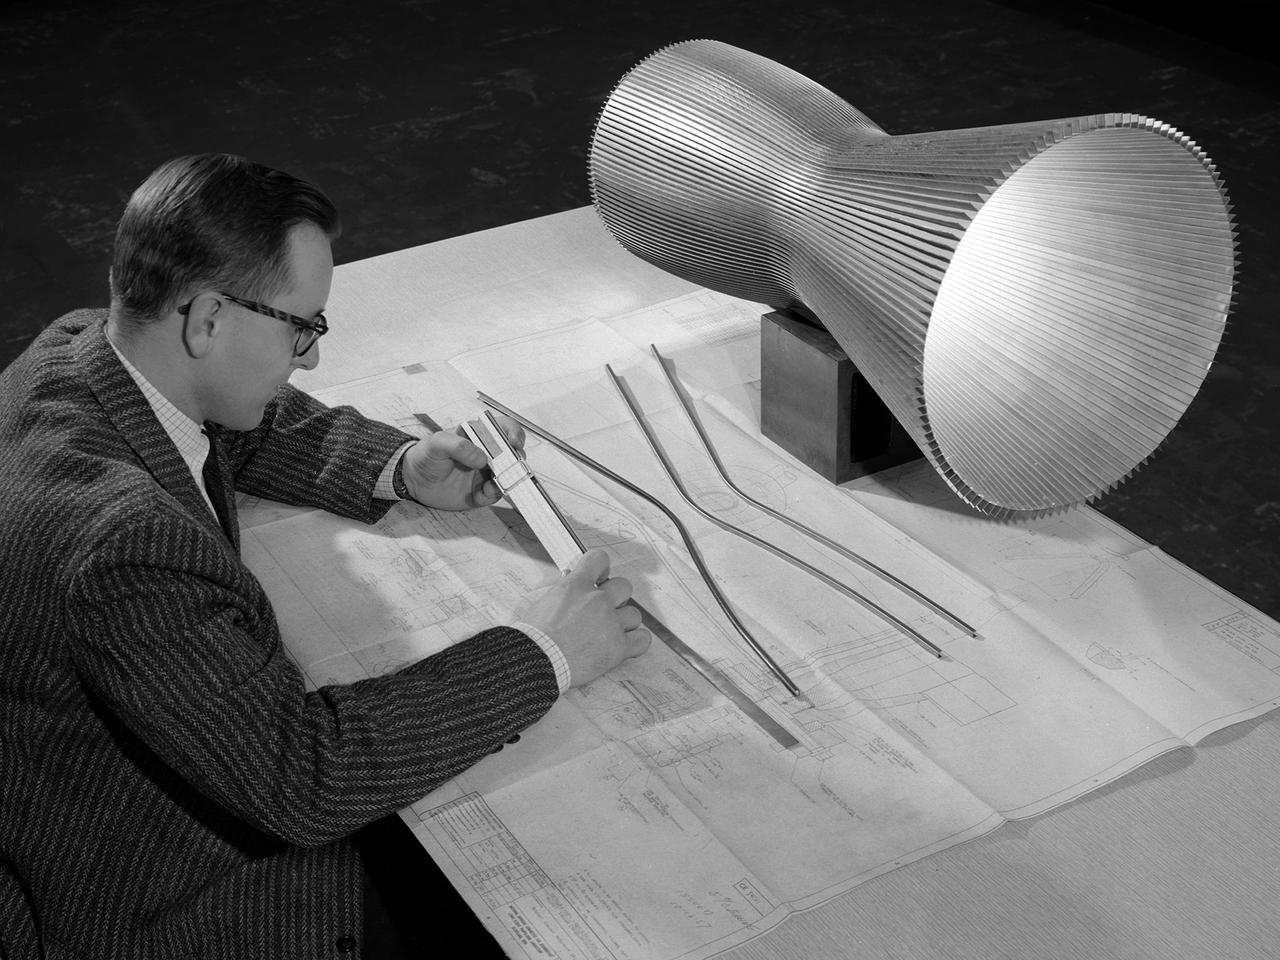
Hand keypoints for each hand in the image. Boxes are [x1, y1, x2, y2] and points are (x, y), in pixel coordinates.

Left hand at [400, 415, 525, 510]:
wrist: (414, 480)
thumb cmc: (426, 455)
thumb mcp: (437, 443)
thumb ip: (458, 445)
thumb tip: (482, 458)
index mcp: (480, 435)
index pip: (506, 428)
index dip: (515, 434)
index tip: (514, 443)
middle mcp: (489, 453)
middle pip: (514, 455)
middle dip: (515, 463)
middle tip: (505, 471)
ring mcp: (487, 473)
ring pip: (508, 477)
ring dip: (504, 482)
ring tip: (489, 488)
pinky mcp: (482, 491)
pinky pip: (495, 495)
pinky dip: (491, 496)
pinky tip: (479, 496)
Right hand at [515, 549, 651, 687]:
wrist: (535, 662)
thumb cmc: (533, 637)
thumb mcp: (542, 602)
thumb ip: (563, 590)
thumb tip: (570, 578)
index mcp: (576, 585)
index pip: (599, 559)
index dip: (601, 568)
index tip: (599, 577)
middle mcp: (598, 600)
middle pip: (624, 586)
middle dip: (615, 597)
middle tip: (603, 609)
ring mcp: (611, 624)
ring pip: (634, 614)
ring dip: (623, 622)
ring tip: (608, 633)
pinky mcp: (618, 648)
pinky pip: (642, 640)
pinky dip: (636, 642)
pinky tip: (626, 645)